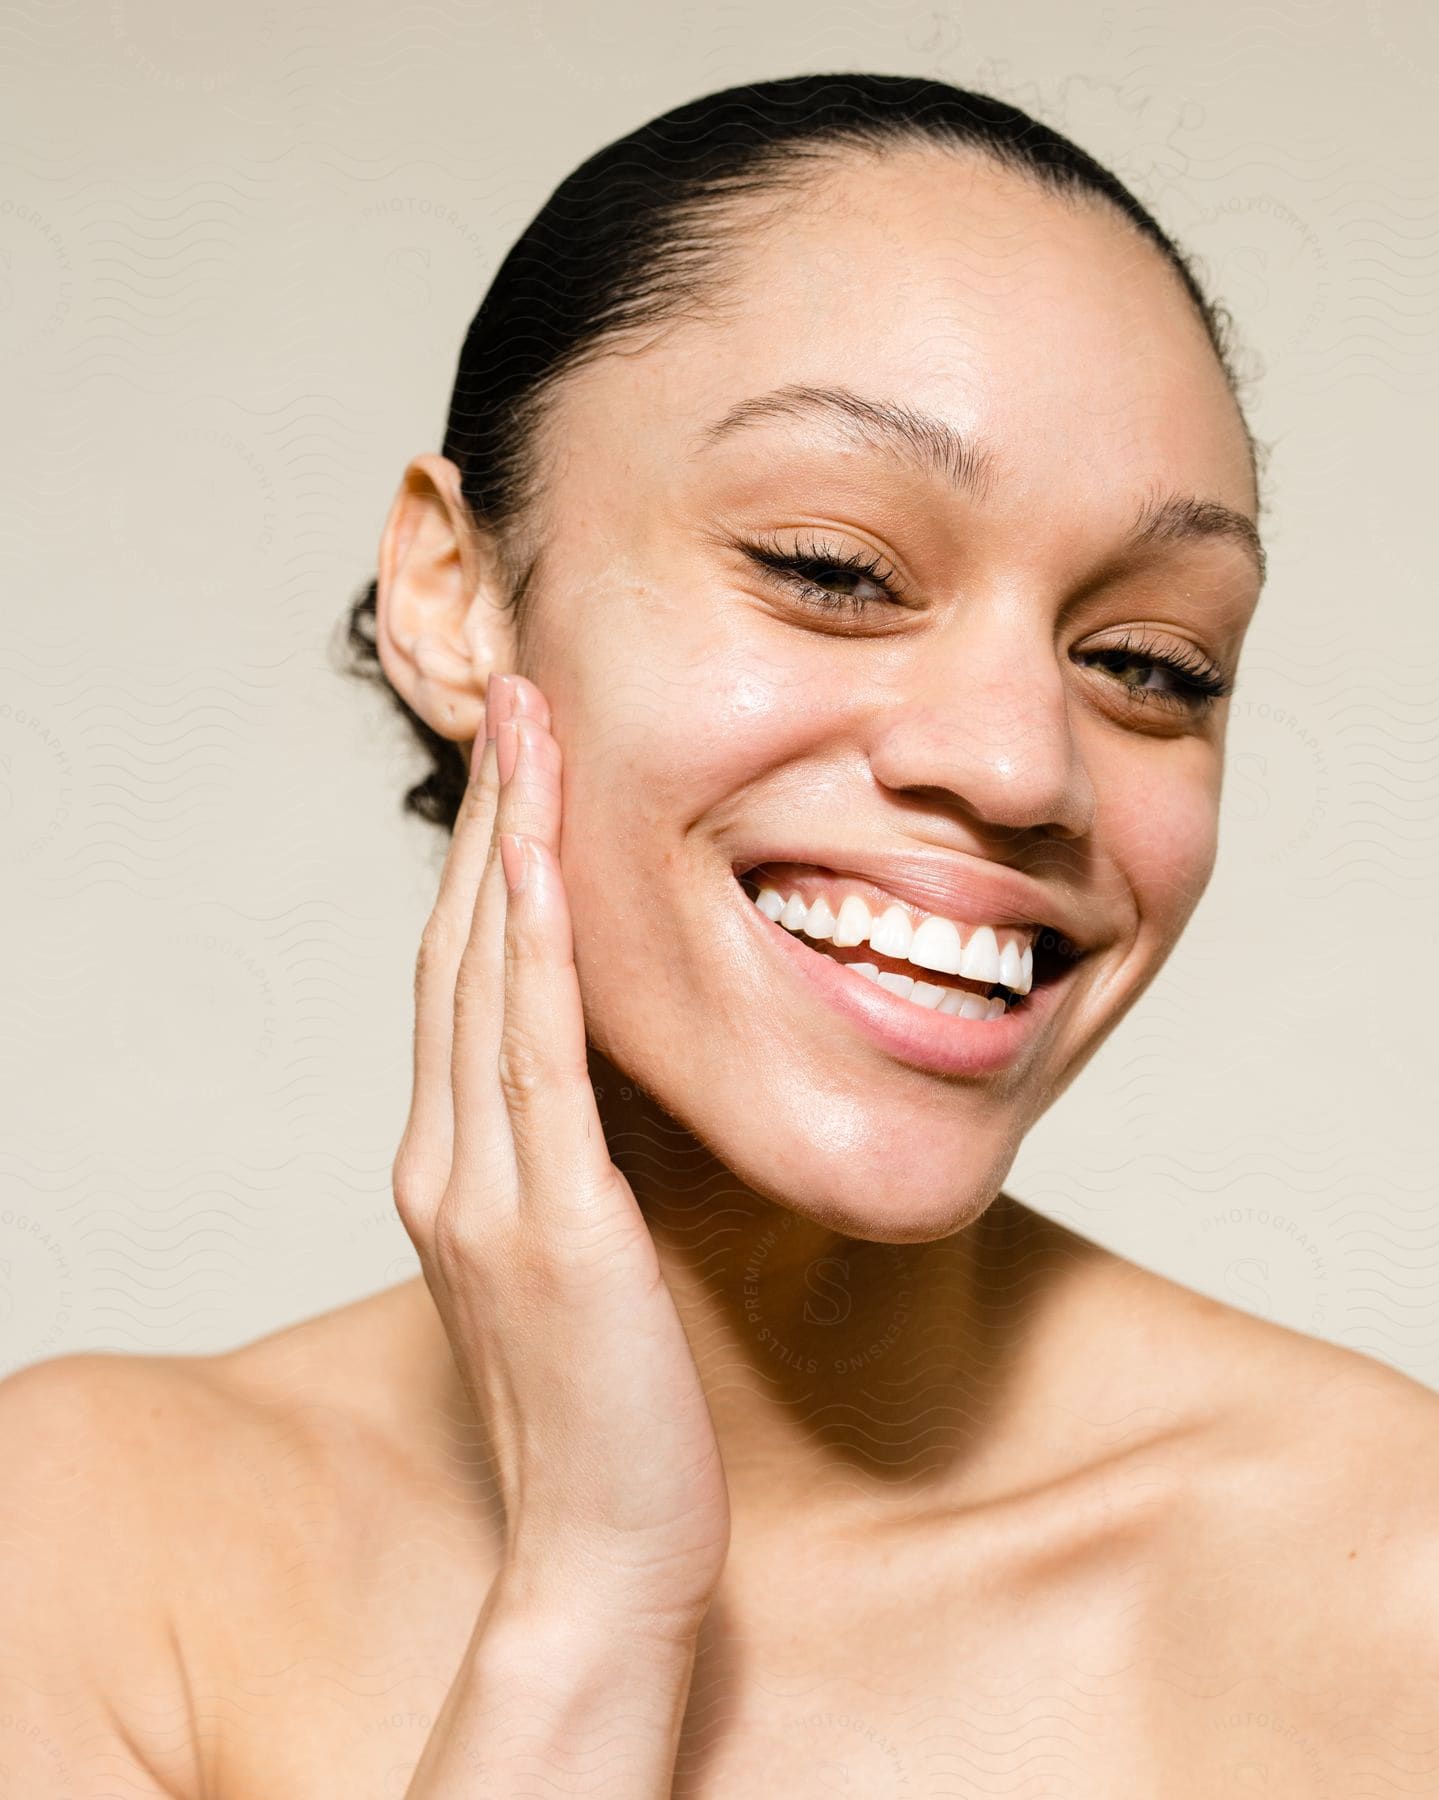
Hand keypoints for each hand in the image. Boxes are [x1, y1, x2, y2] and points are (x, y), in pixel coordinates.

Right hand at [392, 672, 730, 1634]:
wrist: (605, 1546)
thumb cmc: (614, 1403)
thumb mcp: (587, 1254)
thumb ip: (578, 1159)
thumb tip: (622, 1073)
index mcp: (456, 1167)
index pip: (463, 981)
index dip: (486, 862)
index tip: (524, 762)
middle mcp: (447, 1162)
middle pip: (458, 951)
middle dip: (490, 817)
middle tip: (521, 697)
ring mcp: (485, 1189)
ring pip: (484, 978)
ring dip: (506, 844)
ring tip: (532, 728)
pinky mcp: (548, 1219)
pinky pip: (533, 1055)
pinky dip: (529, 948)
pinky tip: (538, 865)